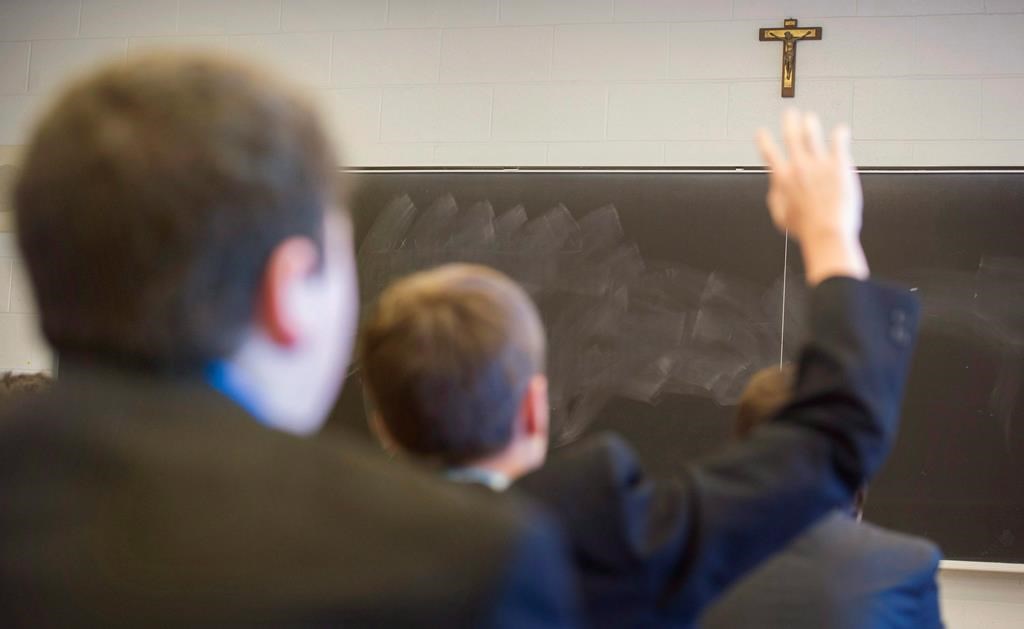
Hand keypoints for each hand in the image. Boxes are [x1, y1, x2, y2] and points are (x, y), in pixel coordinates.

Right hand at [757, 110, 868, 284]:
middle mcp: (799, 166)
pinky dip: (839, 134)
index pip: (769, 153)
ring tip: (809, 118)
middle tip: (789, 114)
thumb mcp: (780, 217)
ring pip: (812, 134)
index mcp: (783, 179)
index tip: (761, 133)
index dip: (763, 141)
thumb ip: (775, 198)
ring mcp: (819, 164)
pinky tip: (841, 130)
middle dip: (789, 122)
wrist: (827, 233)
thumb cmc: (805, 230)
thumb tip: (774, 187)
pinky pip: (838, 142)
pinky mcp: (839, 165)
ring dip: (809, 124)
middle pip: (791, 136)